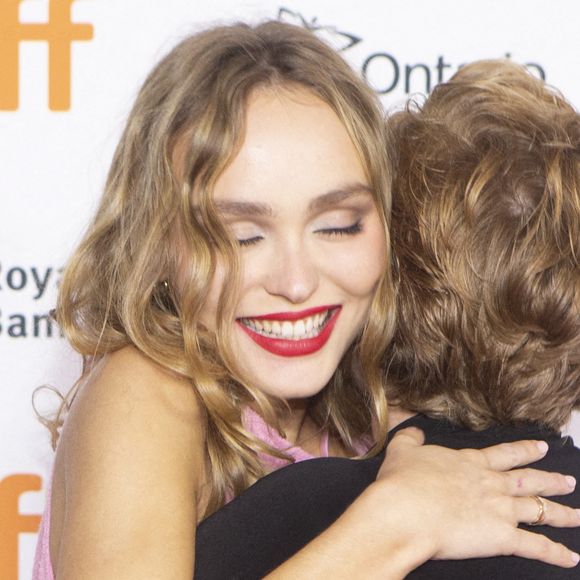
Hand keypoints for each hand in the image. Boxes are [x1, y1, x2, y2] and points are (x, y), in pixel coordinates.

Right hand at [375, 428, 579, 568]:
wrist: (406, 510)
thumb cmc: (402, 482)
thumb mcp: (402, 450)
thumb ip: (410, 438)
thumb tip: (415, 429)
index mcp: (470, 462)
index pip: (505, 454)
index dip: (525, 450)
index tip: (541, 447)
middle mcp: (491, 483)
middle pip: (529, 480)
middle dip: (551, 480)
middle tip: (569, 480)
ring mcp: (500, 510)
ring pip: (539, 510)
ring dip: (562, 513)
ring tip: (578, 514)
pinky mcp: (502, 537)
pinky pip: (537, 546)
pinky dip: (556, 553)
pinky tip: (572, 558)